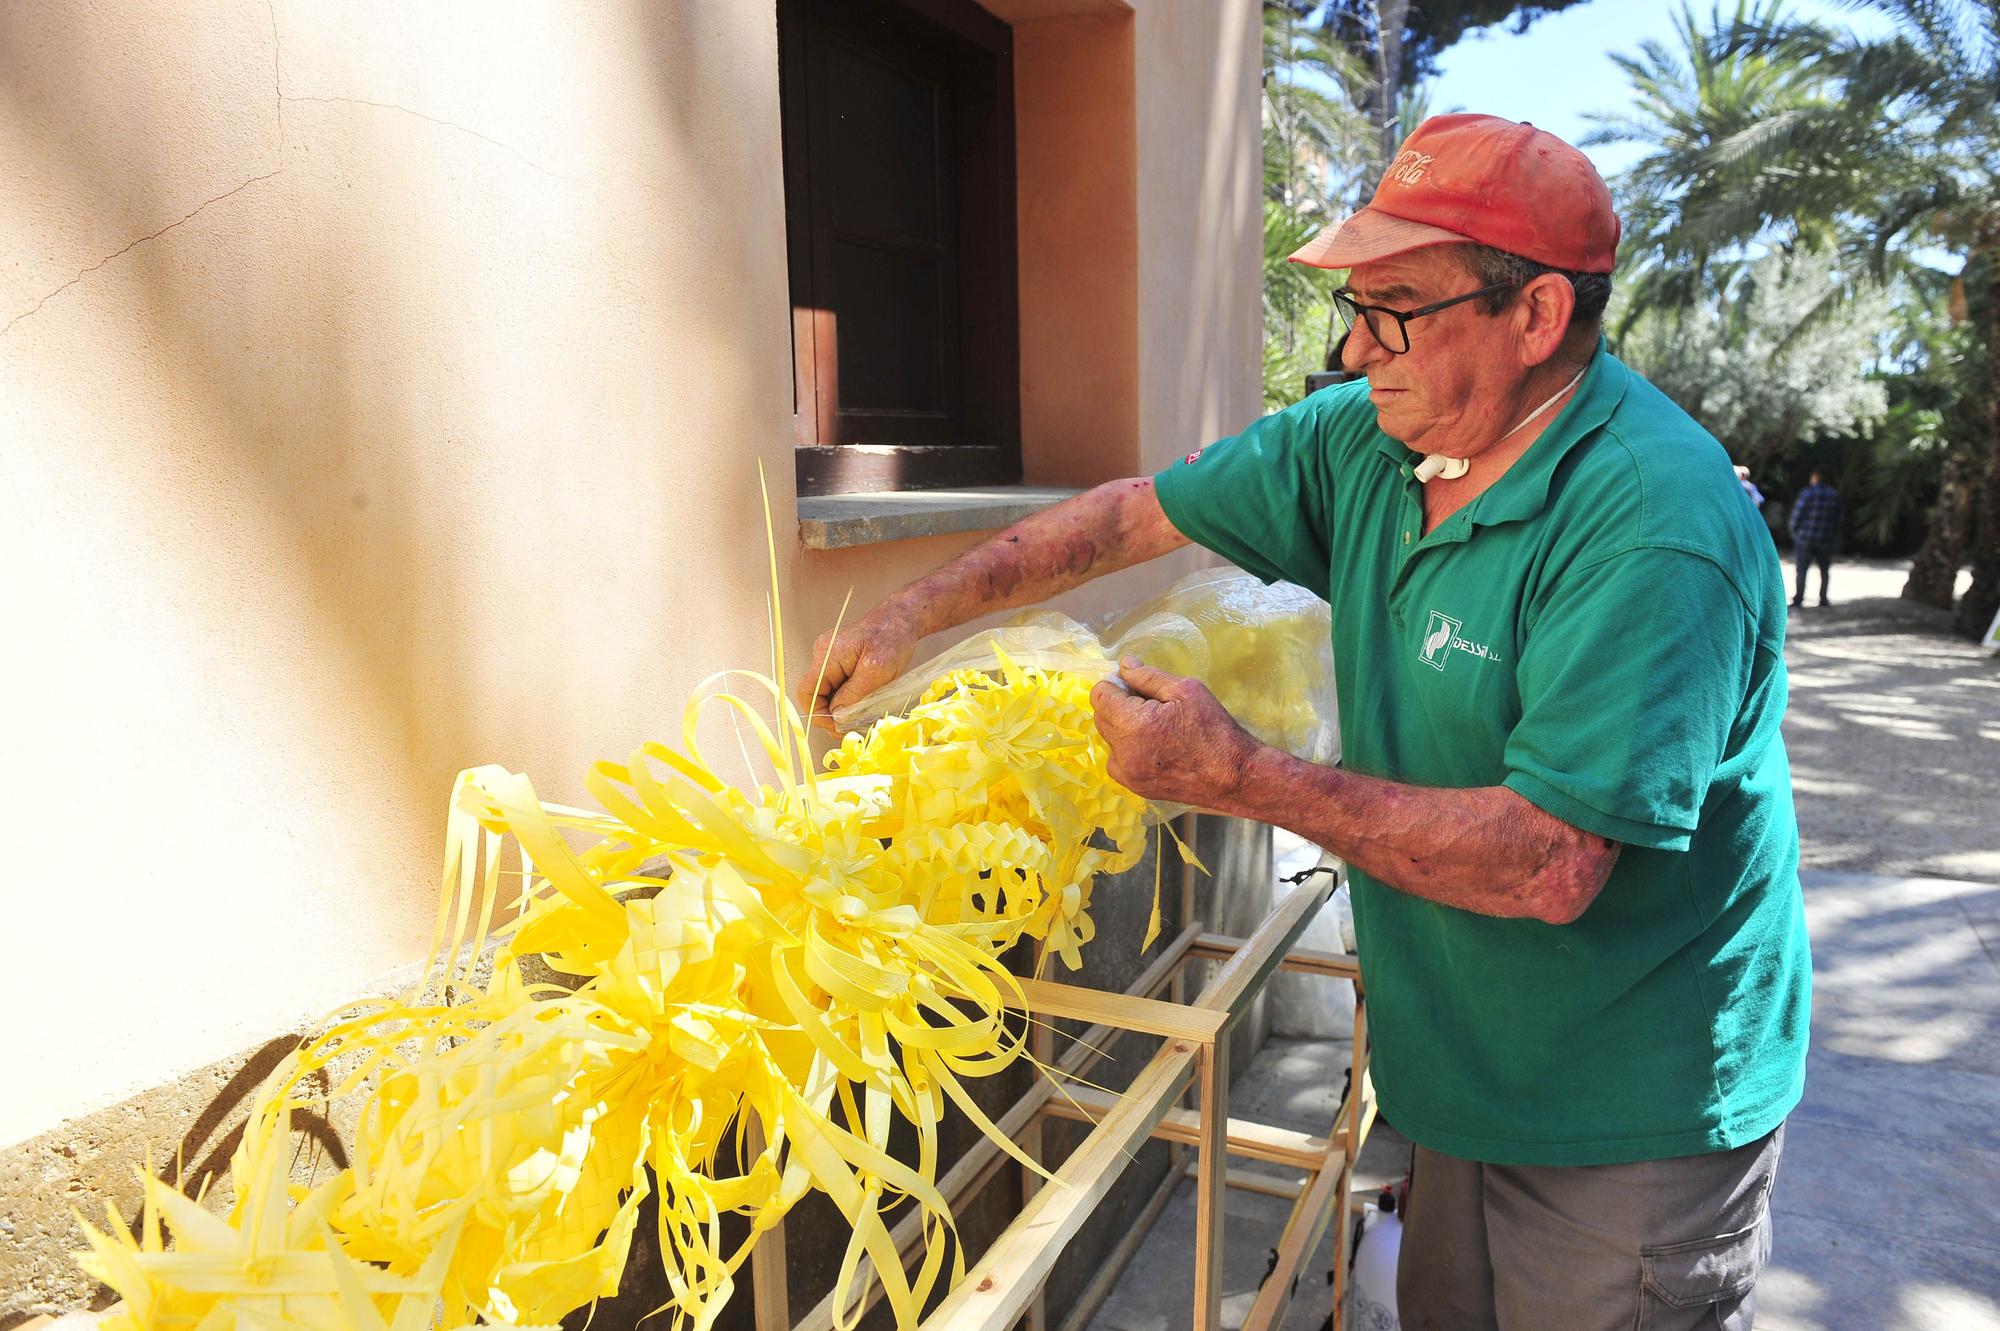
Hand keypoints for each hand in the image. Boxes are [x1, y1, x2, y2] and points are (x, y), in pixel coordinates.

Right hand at [796, 606, 922, 734]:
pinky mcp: (842, 660)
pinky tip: (866, 703)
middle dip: (834, 714)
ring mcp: (832, 657)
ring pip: (830, 692)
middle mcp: (824, 655)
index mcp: (827, 656)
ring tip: (864, 716)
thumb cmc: (892, 638)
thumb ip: (854, 696)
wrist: (902, 617)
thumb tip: (836, 718)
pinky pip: (839, 685)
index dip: (819, 714)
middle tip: (855, 727)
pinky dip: (850, 698)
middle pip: (818, 694)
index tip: (838, 728)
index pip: (808, 692)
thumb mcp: (876, 672)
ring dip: (844, 707)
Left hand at [1089, 657, 1260, 806]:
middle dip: (1118, 704)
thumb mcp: (1186, 690)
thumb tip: (1123, 665)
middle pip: (1101, 716)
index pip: (1100, 695)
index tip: (1135, 686)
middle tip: (1150, 703)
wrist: (1234, 776)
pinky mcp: (1136, 787)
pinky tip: (1152, 746)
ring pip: (1108, 739)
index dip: (1115, 684)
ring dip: (1121, 727)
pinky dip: (1127, 750)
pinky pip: (1117, 761)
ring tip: (1154, 726)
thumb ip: (1148, 677)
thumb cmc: (1214, 729)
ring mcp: (1128, 773)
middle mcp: (1124, 752)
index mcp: (1134, 724)